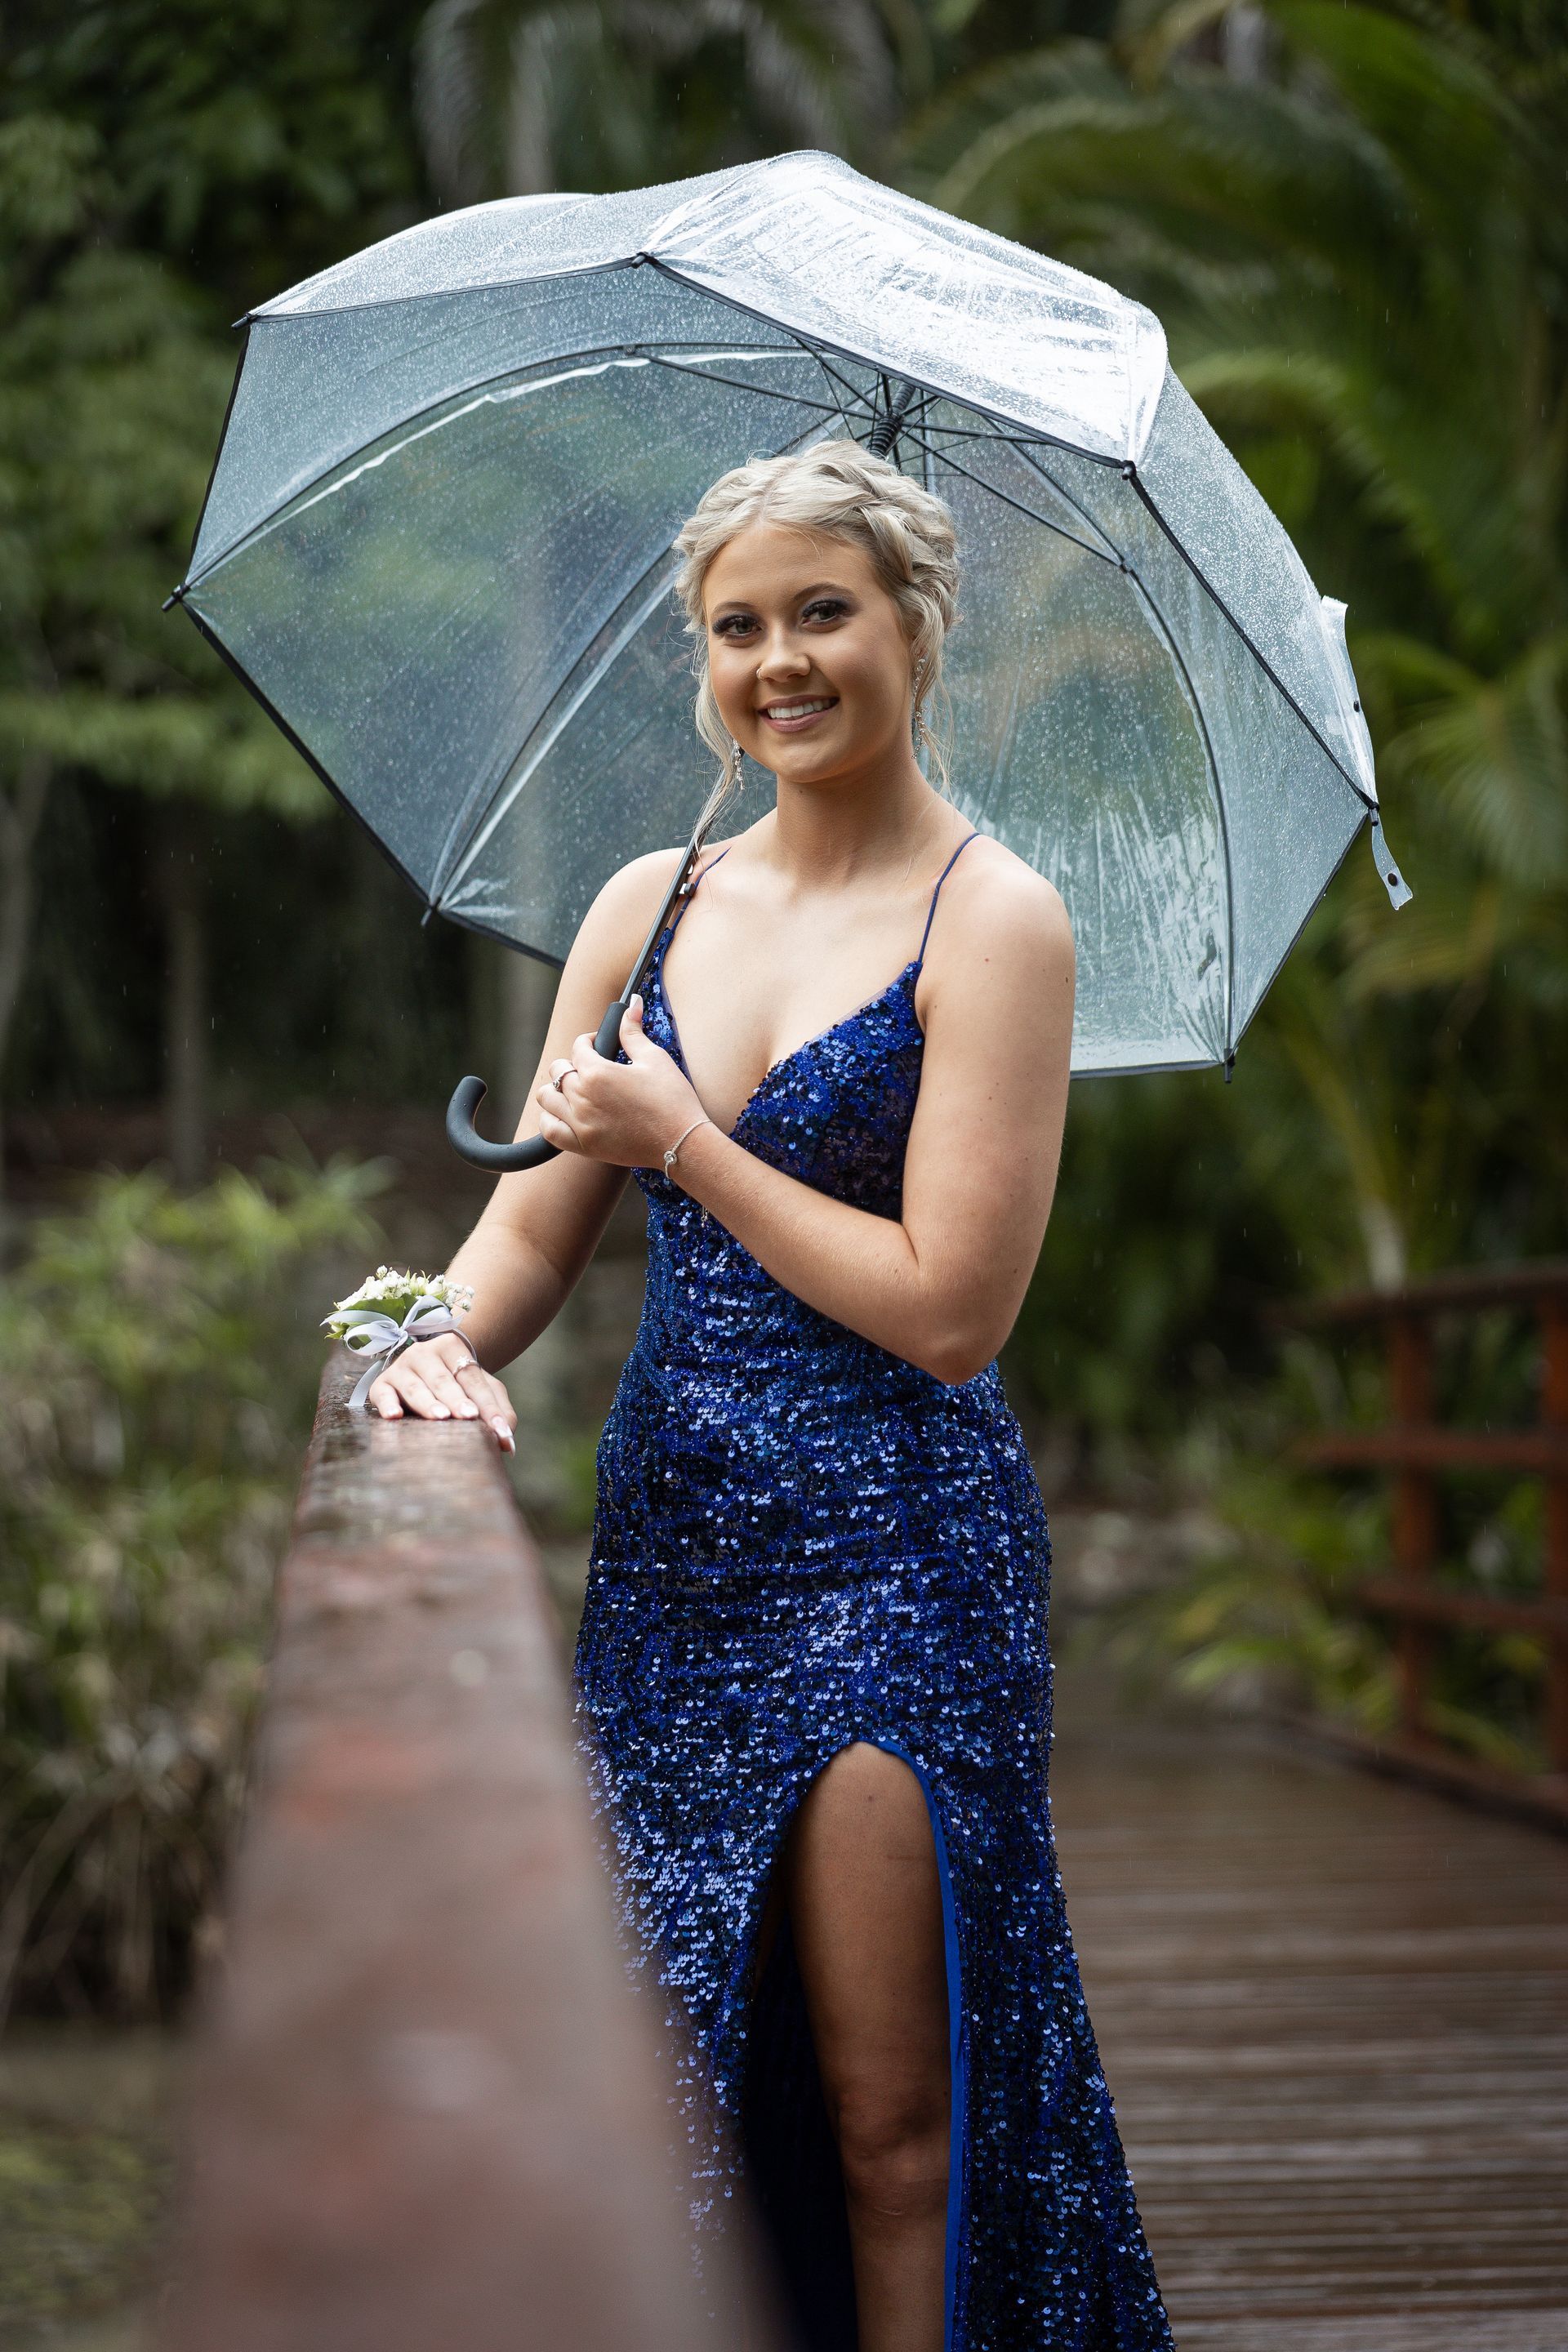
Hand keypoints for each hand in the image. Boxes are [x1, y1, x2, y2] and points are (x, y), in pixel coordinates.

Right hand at [366, 1330, 516, 1451]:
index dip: (487, 1404)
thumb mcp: (482, 1389)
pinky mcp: (382, 1384)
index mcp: (453, 1348)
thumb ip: (498, 1411)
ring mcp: (401, 1367)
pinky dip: (388, 1404)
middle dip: (457, 1400)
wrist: (424, 1368)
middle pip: (444, 1380)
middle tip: (469, 1417)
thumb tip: (508, 1443)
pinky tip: (395, 1417)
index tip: (499, 1428)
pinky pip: (382, 1394)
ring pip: (415, 1387)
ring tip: (441, 1417)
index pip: (473, 1378)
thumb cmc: (459, 1383)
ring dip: (428, 1403)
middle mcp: (424, 1353)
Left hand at [536, 996, 706, 1167]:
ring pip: (546, 1098)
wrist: (681, 1142)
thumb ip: (633, 1032)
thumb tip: (631, 1003)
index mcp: (598, 1072)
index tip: (600, 1044)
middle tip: (592, 1068)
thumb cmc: (672, 1099)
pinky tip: (565, 1115)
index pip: (578, 1047)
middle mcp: (582, 1097)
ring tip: (574, 1090)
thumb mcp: (654, 1059)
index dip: (590, 1041)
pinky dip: (551, 1120)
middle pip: (558, 1070)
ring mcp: (580, 1123)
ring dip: (556, 1089)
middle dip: (573, 1063)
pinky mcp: (583, 1146)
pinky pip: (550, 1131)